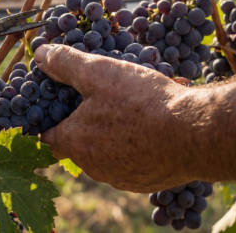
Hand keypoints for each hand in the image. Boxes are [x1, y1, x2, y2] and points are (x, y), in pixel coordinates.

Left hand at [35, 44, 207, 192]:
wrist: (194, 134)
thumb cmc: (142, 102)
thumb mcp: (100, 72)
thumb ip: (66, 64)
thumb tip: (41, 55)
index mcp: (74, 142)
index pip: (46, 136)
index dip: (49, 118)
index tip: (59, 103)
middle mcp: (92, 167)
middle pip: (77, 144)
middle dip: (84, 123)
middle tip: (99, 100)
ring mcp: (119, 178)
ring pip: (105, 154)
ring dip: (111, 135)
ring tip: (129, 109)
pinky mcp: (144, 182)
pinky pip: (131, 163)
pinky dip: (134, 147)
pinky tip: (149, 127)